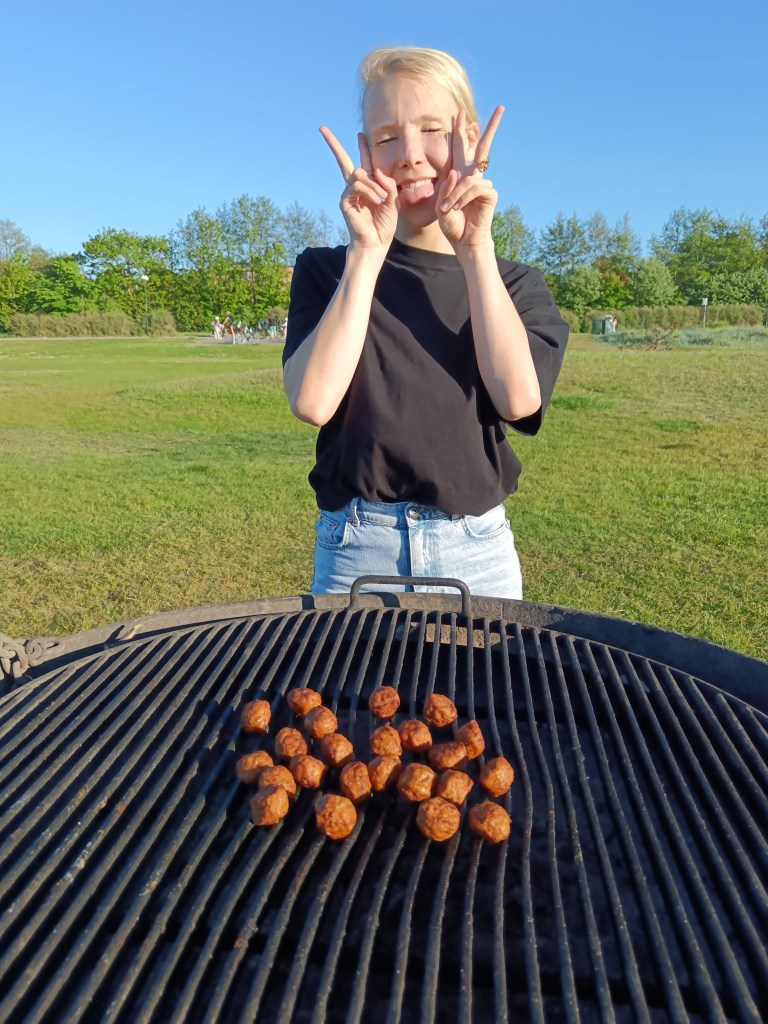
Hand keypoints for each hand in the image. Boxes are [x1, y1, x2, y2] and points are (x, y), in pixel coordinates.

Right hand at [319, 127, 398, 251]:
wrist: (375, 243)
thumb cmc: (384, 225)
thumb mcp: (394, 201)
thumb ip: (388, 184)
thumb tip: (377, 170)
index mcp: (368, 186)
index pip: (364, 163)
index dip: (362, 148)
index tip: (360, 134)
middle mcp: (356, 187)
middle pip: (343, 161)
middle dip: (333, 144)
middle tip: (322, 128)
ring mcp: (348, 193)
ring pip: (358, 174)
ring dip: (373, 185)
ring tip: (380, 199)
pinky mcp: (344, 201)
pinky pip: (357, 186)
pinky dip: (369, 191)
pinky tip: (376, 201)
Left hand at [437, 106, 503, 250]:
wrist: (463, 240)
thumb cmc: (452, 224)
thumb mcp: (440, 205)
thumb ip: (445, 188)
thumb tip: (455, 173)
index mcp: (460, 175)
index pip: (460, 149)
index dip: (459, 132)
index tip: (459, 114)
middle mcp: (473, 176)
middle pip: (482, 147)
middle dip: (490, 127)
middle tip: (501, 108)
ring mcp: (483, 183)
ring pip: (467, 178)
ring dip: (455, 193)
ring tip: (448, 208)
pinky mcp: (490, 193)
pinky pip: (473, 187)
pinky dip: (462, 196)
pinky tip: (458, 207)